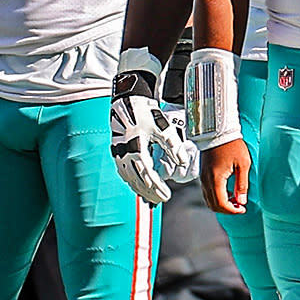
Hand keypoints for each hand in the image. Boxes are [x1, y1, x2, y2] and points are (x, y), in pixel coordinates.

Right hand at [112, 90, 198, 204]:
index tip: (166, 196)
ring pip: (128, 178)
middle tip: (161, 200)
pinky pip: (123, 171)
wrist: (126, 99)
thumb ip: (173, 146)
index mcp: (136, 149)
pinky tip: (137, 184)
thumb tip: (183, 162)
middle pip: (137, 181)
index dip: (157, 188)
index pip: (148, 176)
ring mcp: (118, 153)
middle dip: (149, 192)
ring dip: (140, 189)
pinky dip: (131, 180)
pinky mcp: (116, 150)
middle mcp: (124, 154)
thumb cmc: (145, 112)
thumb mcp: (163, 128)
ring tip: (151, 197)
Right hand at [201, 137, 251, 214]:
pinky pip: (207, 192)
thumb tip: (242, 201)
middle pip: (213, 205)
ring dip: (221, 204)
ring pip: (209, 200)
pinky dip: (216, 197)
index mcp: (216, 179)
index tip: (242, 209)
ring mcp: (203, 178)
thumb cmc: (232, 145)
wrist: (218, 131)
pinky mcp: (203, 174)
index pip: (221, 204)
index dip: (232, 210)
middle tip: (239, 206)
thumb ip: (242, 185)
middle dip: (227, 210)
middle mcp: (206, 181)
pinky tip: (227, 191)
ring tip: (234, 199)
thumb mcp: (243, 164)